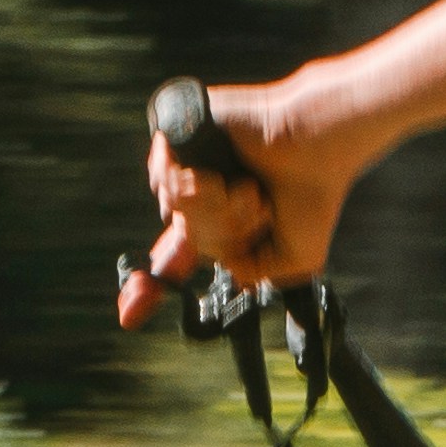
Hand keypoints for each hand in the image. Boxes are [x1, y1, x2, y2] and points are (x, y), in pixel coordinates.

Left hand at [124, 78, 359, 323]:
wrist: (318, 147)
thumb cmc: (312, 196)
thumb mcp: (291, 261)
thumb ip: (249, 275)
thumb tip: (213, 268)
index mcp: (217, 220)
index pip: (170, 258)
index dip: (146, 290)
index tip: (127, 317)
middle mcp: (197, 191)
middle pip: (183, 234)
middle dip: (227, 233)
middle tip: (260, 208)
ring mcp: (185, 159)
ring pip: (174, 209)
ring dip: (221, 211)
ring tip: (253, 190)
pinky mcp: (178, 129)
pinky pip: (167, 176)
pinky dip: (206, 188)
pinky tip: (231, 178)